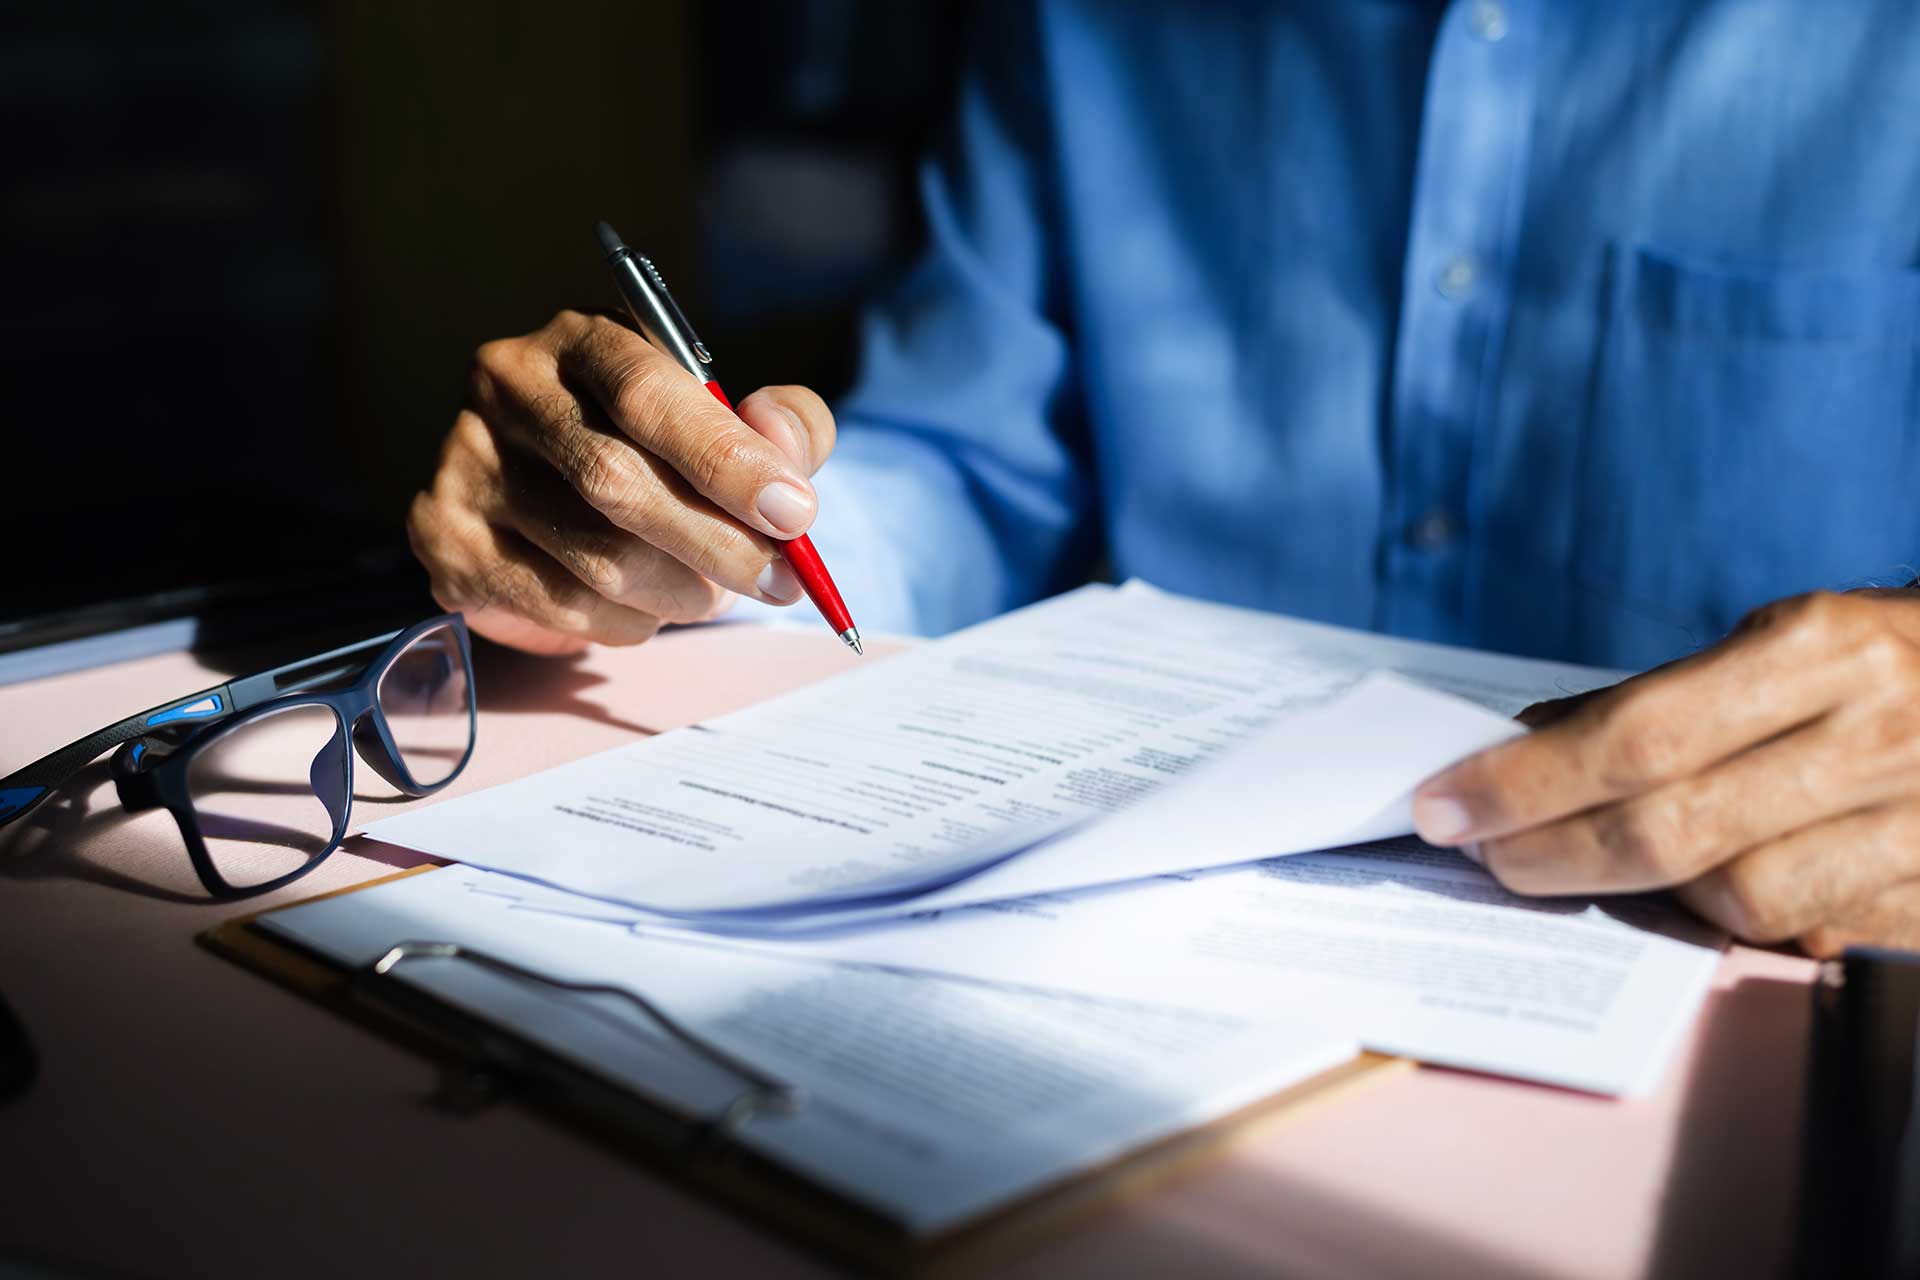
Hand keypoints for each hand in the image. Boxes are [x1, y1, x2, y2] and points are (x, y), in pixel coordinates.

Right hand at [408, 310, 835, 654]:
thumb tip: (785, 454)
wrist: (553, 501)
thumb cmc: (661, 453)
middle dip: (717, 544)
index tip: (794, 513)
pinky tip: (649, 607)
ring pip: (596, 559)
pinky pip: (561, 606)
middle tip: (780, 581)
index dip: (726, 458)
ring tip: (712, 593)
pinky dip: (631, 622)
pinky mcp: (445, 538)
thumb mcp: (733, 421)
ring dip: (680, 594)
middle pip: (616, 482)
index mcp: (582, 337)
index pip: (647, 391)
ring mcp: (465, 463)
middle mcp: (506, 386)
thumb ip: (782, 426)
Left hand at [1411, 589, 1919, 954]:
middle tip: (1480, 852)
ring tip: (1588, 864)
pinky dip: (1731, 922)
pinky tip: (1694, 892)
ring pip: (1734, 899)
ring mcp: (1916, 826)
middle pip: (1670, 827)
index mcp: (1822, 649)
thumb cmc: (1881, 666)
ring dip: (1641, 894)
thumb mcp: (1782, 642)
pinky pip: (1804, 936)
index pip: (1638, 735)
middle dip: (1549, 850)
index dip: (1526, 780)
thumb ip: (1662, 700)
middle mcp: (1874, 736)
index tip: (1444, 803)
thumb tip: (1525, 743)